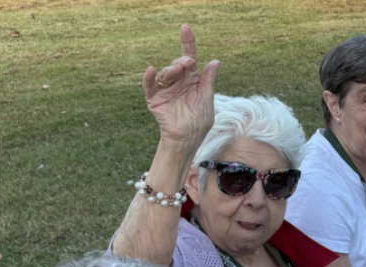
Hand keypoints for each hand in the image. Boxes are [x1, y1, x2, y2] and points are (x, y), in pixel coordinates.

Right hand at [143, 24, 219, 150]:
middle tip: (189, 62)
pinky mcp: (155, 100)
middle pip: (178, 64)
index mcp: (192, 80)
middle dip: (183, 61)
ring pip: (166, 73)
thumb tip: (216, 61)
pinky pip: (150, 86)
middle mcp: (178, 82)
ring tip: (180, 68)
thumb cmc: (199, 121)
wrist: (189, 139)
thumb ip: (208, 81)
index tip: (186, 28)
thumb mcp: (207, 99)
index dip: (188, 43)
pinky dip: (149, 78)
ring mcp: (166, 90)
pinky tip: (151, 70)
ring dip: (172, 69)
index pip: (190, 57)